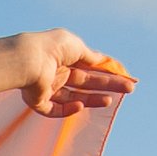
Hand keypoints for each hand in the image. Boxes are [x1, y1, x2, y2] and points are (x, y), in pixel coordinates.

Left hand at [0, 27, 133, 115]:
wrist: (28, 60)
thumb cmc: (52, 47)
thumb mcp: (77, 46)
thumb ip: (91, 56)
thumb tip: (104, 62)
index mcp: (66, 56)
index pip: (91, 66)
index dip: (108, 72)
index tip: (126, 77)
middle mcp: (57, 72)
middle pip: (87, 82)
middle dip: (108, 85)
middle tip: (129, 89)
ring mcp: (47, 87)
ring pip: (74, 97)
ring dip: (92, 99)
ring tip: (109, 101)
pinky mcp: (38, 101)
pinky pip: (55, 109)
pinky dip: (68, 109)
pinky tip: (80, 105)